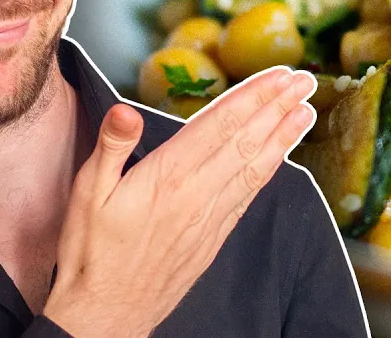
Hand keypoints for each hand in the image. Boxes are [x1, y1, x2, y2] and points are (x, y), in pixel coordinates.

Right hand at [42, 65, 316, 337]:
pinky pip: (248, 195)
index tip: (278, 75)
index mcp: (167, 176)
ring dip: (282, 136)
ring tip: (305, 110)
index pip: (220, 124)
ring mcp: (210, 216)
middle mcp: (197, 193)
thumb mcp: (85, 196)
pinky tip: (280, 156)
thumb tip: (125, 111)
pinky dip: (269, 170)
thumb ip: (110, 148)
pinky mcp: (214, 236)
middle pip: (246, 140)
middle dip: (277, 107)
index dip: (252, 96)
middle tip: (303, 81)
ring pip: (255, 167)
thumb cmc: (90, 255)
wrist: (106, 316)